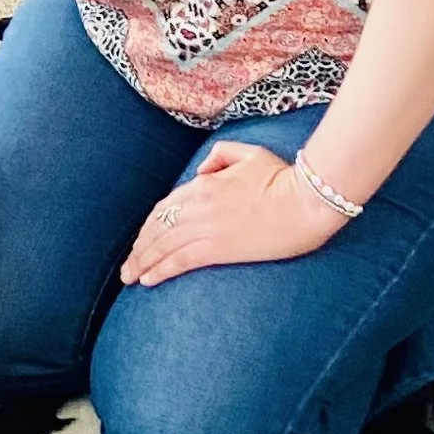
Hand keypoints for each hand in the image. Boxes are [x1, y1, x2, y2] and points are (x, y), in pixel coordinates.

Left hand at [121, 141, 344, 286]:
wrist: (305, 201)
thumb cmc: (283, 176)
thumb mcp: (248, 154)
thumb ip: (219, 156)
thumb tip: (201, 172)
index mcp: (204, 184)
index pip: (165, 207)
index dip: (149, 226)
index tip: (141, 240)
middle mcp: (198, 206)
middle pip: (158, 228)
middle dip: (139, 248)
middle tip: (128, 265)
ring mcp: (207, 228)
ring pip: (163, 246)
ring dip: (143, 262)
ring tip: (130, 276)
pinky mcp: (220, 249)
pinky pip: (181, 260)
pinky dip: (160, 269)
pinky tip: (148, 279)